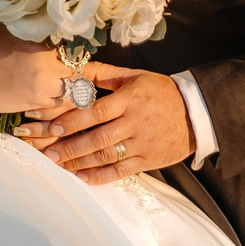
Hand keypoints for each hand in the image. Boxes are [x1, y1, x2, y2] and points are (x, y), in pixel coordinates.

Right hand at [0, 27, 66, 111]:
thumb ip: (31, 29)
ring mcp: (45, 88)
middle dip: (69, 65)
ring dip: (67, 82)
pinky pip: (60, 102)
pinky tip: (51, 90)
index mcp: (42, 48)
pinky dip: (60, 96)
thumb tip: (46, 21)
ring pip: (71, 87)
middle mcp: (48, 69)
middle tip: (61, 63)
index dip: (67, 48)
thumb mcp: (9, 31)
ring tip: (57, 77)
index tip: (62, 48)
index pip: (69, 47)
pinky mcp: (38, 103)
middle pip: (74, 68)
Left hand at [16, 64, 193, 184]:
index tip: (51, 128)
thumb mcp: (136, 77)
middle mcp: (136, 122)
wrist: (197, 113)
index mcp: (130, 99)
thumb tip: (76, 68)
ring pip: (107, 156)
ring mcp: (143, 143)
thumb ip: (104, 74)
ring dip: (79, 162)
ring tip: (58, 164)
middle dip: (69, 146)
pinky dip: (100, 176)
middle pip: (98, 137)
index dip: (72, 121)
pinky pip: (122, 172)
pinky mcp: (149, 160)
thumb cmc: (161, 92)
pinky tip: (82, 177)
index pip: (96, 112)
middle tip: (46, 152)